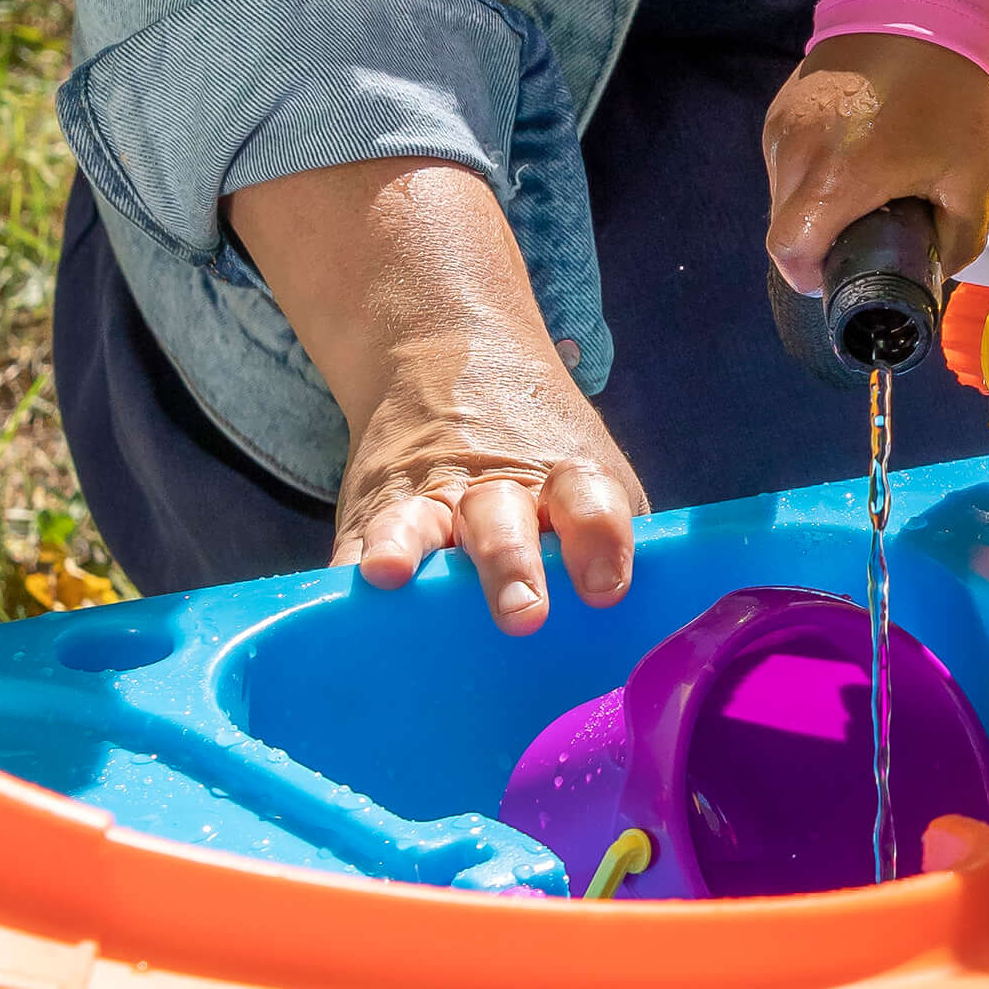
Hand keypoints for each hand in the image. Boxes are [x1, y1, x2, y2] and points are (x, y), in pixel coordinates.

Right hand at [225, 157, 645, 632]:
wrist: (448, 354)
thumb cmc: (544, 457)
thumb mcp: (591, 476)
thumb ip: (610, 542)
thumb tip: (641, 633)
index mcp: (566, 477)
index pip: (591, 503)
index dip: (599, 540)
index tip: (603, 588)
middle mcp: (497, 487)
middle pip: (504, 525)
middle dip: (512, 568)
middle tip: (524, 615)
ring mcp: (429, 496)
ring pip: (421, 524)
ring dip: (410, 549)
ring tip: (396, 574)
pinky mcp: (373, 509)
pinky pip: (358, 539)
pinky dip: (350, 561)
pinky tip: (346, 583)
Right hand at [763, 35, 988, 296]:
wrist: (916, 8)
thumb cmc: (947, 96)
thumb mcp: (971, 178)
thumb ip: (957, 241)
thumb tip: (937, 270)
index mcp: (836, 179)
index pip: (789, 253)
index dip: (813, 275)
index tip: (843, 271)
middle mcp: (794, 154)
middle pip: (783, 229)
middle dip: (818, 245)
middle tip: (863, 236)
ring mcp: (781, 128)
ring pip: (780, 196)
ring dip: (812, 209)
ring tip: (860, 191)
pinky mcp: (779, 108)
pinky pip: (783, 162)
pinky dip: (808, 176)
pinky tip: (848, 158)